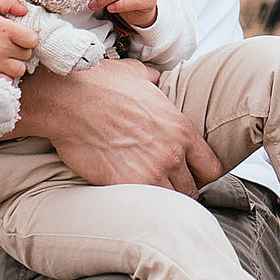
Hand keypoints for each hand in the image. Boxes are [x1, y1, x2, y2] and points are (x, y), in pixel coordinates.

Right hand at [0, 0, 37, 81]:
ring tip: (5, 57)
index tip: (20, 36)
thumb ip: (9, 1)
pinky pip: (7, 81)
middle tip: (9, 45)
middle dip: (21, 50)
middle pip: (26, 55)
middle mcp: (0, 48)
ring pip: (19, 70)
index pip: (33, 40)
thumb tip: (25, 10)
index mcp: (4, 29)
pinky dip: (5, 76)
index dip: (29, 38)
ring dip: (15, 64)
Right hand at [22, 56, 219, 195]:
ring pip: (170, 202)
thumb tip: (157, 80)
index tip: (191, 174)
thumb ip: (156, 82)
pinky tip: (129, 196)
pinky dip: (138, 204)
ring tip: (147, 192)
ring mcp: (150, 172)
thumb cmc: (99, 84)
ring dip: (161, 199)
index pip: (211, 167)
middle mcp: (171, 153)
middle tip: (165, 185)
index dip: (201, 174)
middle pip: (192, 190)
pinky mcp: (125, 185)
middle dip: (180, 189)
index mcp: (180, 129)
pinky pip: (142, 205)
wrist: (68, 100)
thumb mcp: (138, 74)